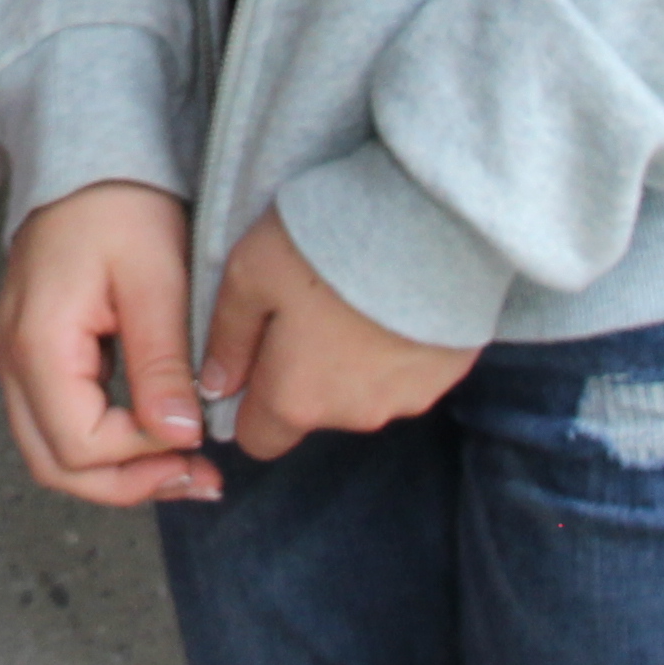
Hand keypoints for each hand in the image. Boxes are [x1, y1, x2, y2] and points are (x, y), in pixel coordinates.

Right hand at [0, 180, 216, 504]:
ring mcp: (15, 358)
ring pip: (52, 452)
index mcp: (37, 343)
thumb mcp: (156, 280)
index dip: (142, 455)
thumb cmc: (123, 208)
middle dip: (128, 484)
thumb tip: (180, 437)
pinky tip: (156, 435)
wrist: (91, 161)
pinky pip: (58, 423)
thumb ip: (163, 363)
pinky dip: (106, 446)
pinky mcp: (32, 354)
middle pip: (55, 465)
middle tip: (199, 478)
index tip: (197, 435)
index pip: (80, 444)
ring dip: (117, 472)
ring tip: (185, 467)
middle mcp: (11, 359)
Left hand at [205, 208, 479, 459]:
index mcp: (297, 400)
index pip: (258, 439)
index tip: (253, 357)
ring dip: (352, 360)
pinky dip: (394, 346)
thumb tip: (215, 385)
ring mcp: (407, 399)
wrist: (430, 225)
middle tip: (306, 308)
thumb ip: (227, 337)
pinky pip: (406, 372)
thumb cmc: (324, 247)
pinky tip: (392, 300)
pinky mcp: (447, 375)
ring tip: (354, 297)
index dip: (247, 404)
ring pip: (361, 392)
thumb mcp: (249, 273)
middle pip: (313, 410)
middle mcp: (353, 415)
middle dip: (302, 373)